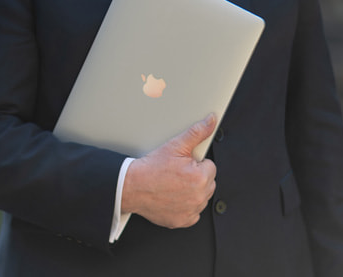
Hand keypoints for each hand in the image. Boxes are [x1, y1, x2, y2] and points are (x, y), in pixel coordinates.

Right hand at [120, 114, 217, 228]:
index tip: (183, 164)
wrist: (132, 186)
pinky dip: (186, 206)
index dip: (196, 163)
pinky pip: (193, 213)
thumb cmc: (151, 168)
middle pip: (208, 183)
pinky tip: (174, 197)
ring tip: (175, 184)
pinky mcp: (183, 221)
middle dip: (197, 177)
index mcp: (200, 177)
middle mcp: (198, 196)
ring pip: (201, 198)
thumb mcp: (175, 145)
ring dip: (193, 192)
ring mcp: (191, 210)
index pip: (210, 166)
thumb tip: (210, 121)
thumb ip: (197, 132)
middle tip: (178, 174)